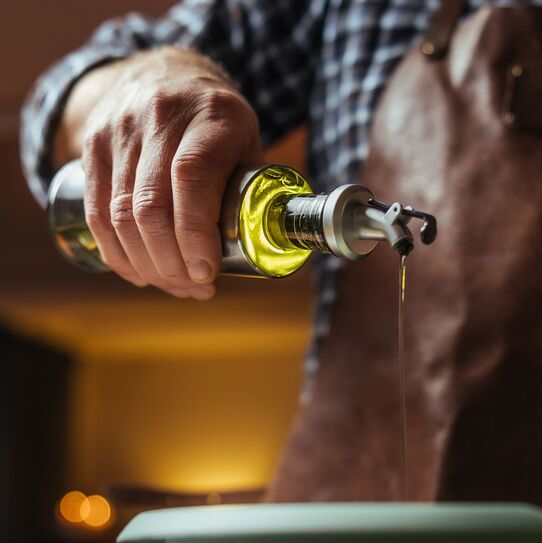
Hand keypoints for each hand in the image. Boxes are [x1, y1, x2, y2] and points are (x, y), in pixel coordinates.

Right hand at [71, 48, 261, 298]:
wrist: (164, 74)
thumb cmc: (217, 123)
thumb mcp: (248, 142)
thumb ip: (256, 190)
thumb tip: (268, 249)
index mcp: (211, 118)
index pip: (192, 178)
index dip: (196, 233)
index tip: (207, 273)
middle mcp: (161, 118)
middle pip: (151, 206)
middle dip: (172, 263)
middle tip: (196, 288)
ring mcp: (120, 131)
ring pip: (121, 215)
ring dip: (148, 265)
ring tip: (175, 286)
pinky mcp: (93, 146)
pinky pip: (97, 212)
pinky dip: (117, 254)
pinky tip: (140, 274)